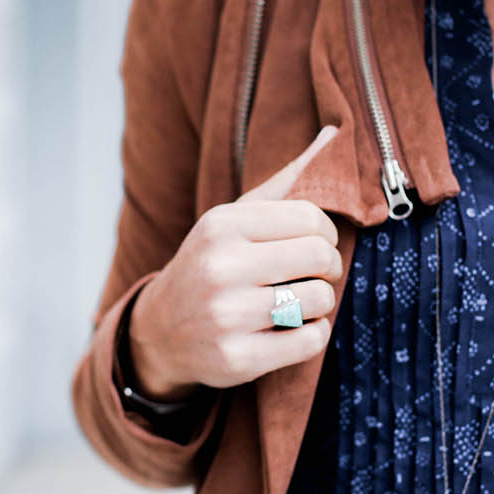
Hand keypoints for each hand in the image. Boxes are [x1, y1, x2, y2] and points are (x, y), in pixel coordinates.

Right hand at [127, 125, 343, 397]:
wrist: (159, 331)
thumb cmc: (211, 266)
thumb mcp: (232, 220)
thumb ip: (283, 182)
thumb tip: (334, 134)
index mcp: (221, 225)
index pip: (310, 218)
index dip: (327, 234)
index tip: (317, 245)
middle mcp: (220, 268)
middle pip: (320, 259)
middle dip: (328, 268)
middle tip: (316, 275)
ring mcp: (226, 316)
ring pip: (319, 301)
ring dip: (320, 303)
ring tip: (299, 302)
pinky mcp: (237, 359)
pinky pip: (310, 341)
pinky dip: (313, 335)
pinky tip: (292, 329)